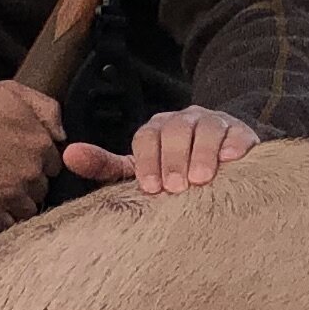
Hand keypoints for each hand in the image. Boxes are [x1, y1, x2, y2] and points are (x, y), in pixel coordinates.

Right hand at [0, 80, 63, 226]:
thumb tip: (62, 135)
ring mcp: (11, 193)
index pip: (55, 165)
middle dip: (30, 184)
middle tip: (11, 176)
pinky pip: (7, 226)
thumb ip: (47, 108)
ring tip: (3, 196)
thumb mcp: (14, 91)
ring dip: (19, 205)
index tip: (25, 160)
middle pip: (42, 189)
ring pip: (29, 210)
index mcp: (41, 144)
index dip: (40, 163)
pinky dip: (4, 222)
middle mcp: (31, 172)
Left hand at [66, 106, 262, 195]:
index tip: (151, 188)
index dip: (148, 161)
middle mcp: (184, 121)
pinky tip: (232, 161)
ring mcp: (214, 124)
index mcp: (156, 129)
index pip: (147, 137)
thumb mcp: (140, 169)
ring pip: (207, 129)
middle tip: (176, 187)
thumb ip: (106, 165)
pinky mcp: (241, 133)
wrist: (219, 159)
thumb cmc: (172, 170)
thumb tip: (68, 156)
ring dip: (203, 153)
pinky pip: (238, 134)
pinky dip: (235, 146)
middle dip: (174, 158)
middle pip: (177, 130)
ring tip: (201, 179)